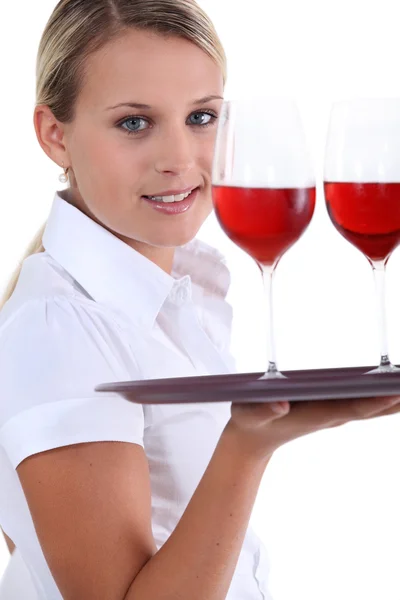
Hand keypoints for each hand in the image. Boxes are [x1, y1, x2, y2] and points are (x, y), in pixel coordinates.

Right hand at [227, 395, 399, 460]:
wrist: (251, 441)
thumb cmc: (249, 423)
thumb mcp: (247, 414)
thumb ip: (262, 410)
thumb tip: (281, 404)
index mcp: (313, 415)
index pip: (348, 409)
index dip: (372, 402)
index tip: (394, 394)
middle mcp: (328, 416)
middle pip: (368, 409)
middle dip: (392, 400)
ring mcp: (331, 415)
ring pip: (369, 408)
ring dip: (392, 401)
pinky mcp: (330, 411)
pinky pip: (362, 405)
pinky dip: (381, 400)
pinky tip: (395, 393)